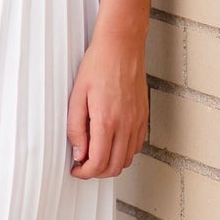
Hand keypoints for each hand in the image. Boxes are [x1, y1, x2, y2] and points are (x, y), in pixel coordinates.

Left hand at [67, 29, 148, 178]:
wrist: (122, 47)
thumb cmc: (98, 65)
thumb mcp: (77, 96)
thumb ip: (76, 128)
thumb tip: (78, 152)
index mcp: (107, 121)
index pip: (98, 163)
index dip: (85, 172)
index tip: (76, 169)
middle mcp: (126, 125)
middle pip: (114, 167)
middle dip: (97, 172)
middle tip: (83, 165)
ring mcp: (137, 121)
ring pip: (127, 159)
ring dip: (111, 163)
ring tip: (96, 154)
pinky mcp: (143, 116)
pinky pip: (137, 145)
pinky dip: (124, 152)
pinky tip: (111, 143)